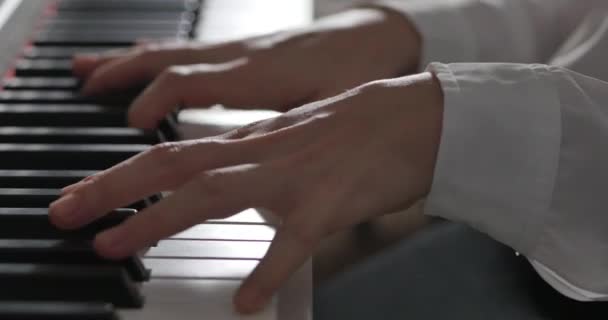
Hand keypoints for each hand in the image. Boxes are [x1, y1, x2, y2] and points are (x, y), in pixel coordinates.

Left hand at [49, 72, 442, 313]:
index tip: (83, 198)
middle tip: (66, 215)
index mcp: (255, 141)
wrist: (414, 118)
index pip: (172, 153)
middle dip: (112, 189)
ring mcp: (294, 177)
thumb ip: (254, 157)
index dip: (120, 175)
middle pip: (173, 164)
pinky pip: (294, 241)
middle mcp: (263, 154)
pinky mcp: (331, 204)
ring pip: (214, 192)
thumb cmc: (358, 128)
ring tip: (118, 247)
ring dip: (160, 220)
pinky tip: (245, 303)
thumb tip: (222, 176)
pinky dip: (267, 270)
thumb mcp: (293, 137)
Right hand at [73, 7, 420, 128]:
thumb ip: (292, 139)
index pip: (188, 80)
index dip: (154, 100)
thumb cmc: (360, 74)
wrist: (380, 36)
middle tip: (81, 84)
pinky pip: (192, 53)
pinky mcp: (249, 52)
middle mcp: (242, 57)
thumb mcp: (332, 113)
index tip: (130, 125)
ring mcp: (243, 51)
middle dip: (120, 73)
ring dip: (129, 62)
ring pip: (174, 51)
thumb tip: (258, 172)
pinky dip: (158, 60)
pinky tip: (145, 65)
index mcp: (258, 75)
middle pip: (168, 60)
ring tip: (89, 70)